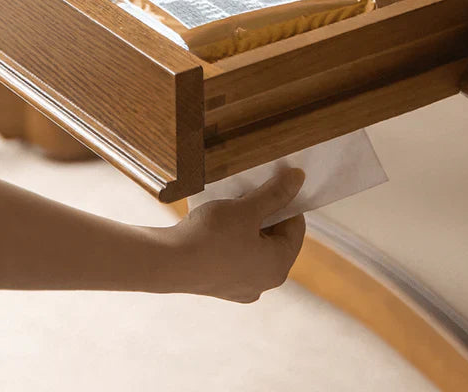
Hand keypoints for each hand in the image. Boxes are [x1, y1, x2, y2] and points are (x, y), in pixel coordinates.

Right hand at [164, 167, 305, 302]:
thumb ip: (274, 193)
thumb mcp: (246, 208)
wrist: (169, 262)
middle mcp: (263, 283)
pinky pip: (233, 258)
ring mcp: (240, 288)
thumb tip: (298, 179)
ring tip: (229, 208)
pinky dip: (229, 242)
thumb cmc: (211, 236)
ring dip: (245, 227)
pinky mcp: (219, 286)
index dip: (286, 202)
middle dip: (263, 215)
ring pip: (252, 249)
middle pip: (274, 240)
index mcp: (278, 266)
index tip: (272, 184)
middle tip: (247, 195)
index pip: (295, 228)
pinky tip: (213, 228)